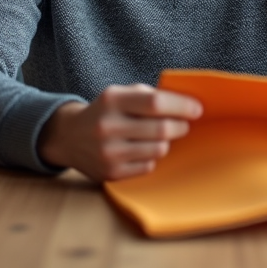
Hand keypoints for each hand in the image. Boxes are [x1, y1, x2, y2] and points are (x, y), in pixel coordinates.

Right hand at [38, 84, 202, 181]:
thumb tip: (186, 104)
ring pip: (159, 149)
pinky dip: (151, 157)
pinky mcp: (110, 173)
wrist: (69, 137)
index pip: (156, 103)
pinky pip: (149, 166)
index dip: (182, 106)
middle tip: (184, 125)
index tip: (197, 109)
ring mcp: (108, 152)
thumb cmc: (105, 112)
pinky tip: (141, 150)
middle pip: (162, 129)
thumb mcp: (120, 94)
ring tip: (159, 136)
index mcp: (112, 100)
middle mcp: (108, 126)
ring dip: (166, 142)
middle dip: (181, 126)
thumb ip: (149, 96)